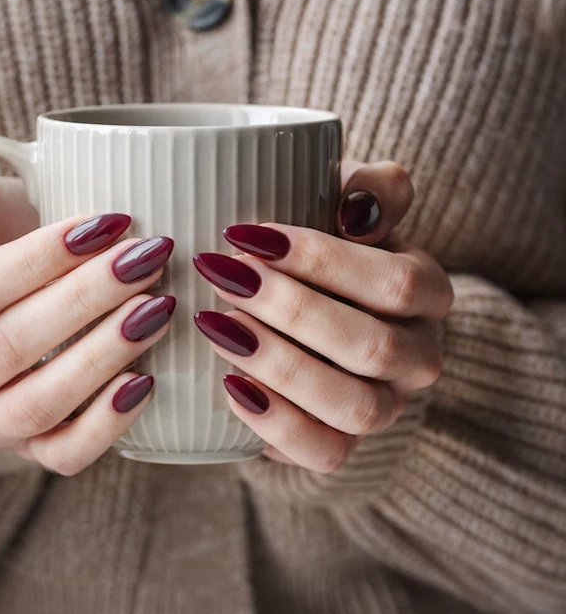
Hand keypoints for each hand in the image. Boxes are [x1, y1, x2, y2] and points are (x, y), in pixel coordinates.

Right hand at [0, 163, 176, 474]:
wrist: (15, 287)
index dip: (34, 262)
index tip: (101, 225)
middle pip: (9, 348)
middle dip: (85, 299)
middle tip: (145, 258)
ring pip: (39, 404)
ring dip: (104, 354)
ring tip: (157, 305)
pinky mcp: (28, 454)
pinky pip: (66, 455)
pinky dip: (107, 423)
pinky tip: (145, 378)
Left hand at [193, 161, 453, 472]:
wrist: (287, 304)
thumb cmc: (311, 238)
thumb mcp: (336, 195)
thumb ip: (367, 187)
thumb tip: (356, 210)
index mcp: (425, 291)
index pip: (398, 283)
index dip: (324, 261)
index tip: (245, 234)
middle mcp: (416, 355)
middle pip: (373, 347)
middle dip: (290, 311)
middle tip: (220, 276)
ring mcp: (383, 407)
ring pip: (355, 407)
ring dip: (281, 366)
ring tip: (216, 326)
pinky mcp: (340, 445)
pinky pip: (325, 453)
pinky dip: (277, 424)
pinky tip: (229, 384)